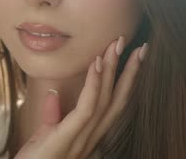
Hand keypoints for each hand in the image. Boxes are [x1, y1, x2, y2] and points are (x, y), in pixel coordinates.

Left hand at [14, 38, 147, 158]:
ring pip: (105, 100)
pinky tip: (97, 64)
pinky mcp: (67, 140)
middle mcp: (91, 138)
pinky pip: (86, 109)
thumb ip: (52, 116)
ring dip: (113, 70)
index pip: (112, 104)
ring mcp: (82, 141)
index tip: (133, 56)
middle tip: (141, 46)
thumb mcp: (44, 135)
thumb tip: (54, 93)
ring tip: (117, 45)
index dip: (125, 81)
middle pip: (116, 100)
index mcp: (88, 135)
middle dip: (130, 73)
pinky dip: (93, 85)